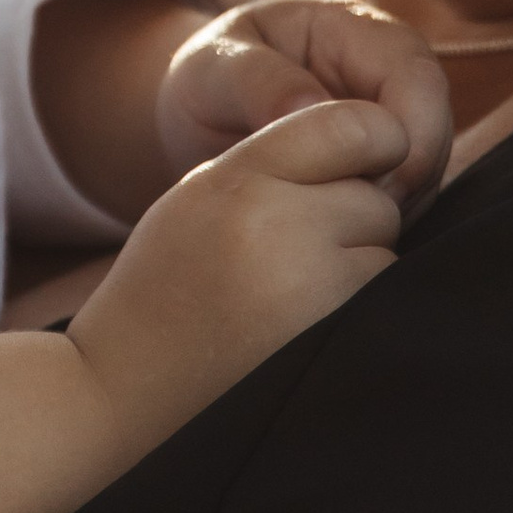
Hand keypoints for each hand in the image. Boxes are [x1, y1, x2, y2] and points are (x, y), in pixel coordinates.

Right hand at [70, 95, 411, 457]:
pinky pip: (379, 303)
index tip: (367, 158)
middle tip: (297, 247)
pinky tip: (304, 323)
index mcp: (238, 180)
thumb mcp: (201, 194)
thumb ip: (279, 161)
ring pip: (387, 251)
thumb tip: (385, 140)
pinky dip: (358, 307)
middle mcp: (278, 227)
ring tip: (293, 290)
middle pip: (375, 196)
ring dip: (360, 263)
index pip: (350, 127)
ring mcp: (310, 292)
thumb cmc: (169, 282)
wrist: (125, 385)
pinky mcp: (330, 344)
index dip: (373, 139)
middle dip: (353, 215)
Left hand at [156, 0, 451, 212]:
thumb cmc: (207, 80)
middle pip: (436, 124)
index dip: (411, 132)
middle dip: (411, 176)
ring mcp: (393, 113)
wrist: (197, 119)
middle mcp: (386, 66)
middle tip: (366, 219)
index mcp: (351, 27)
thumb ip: (257, 80)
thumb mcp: (213, 67)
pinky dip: (391, 216)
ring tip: (347, 228)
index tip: (376, 184)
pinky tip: (350, 233)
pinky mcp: (388, 157)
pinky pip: (414, 192)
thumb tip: (308, 107)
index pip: (416, 74)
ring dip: (402, 201)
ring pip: (432, 165)